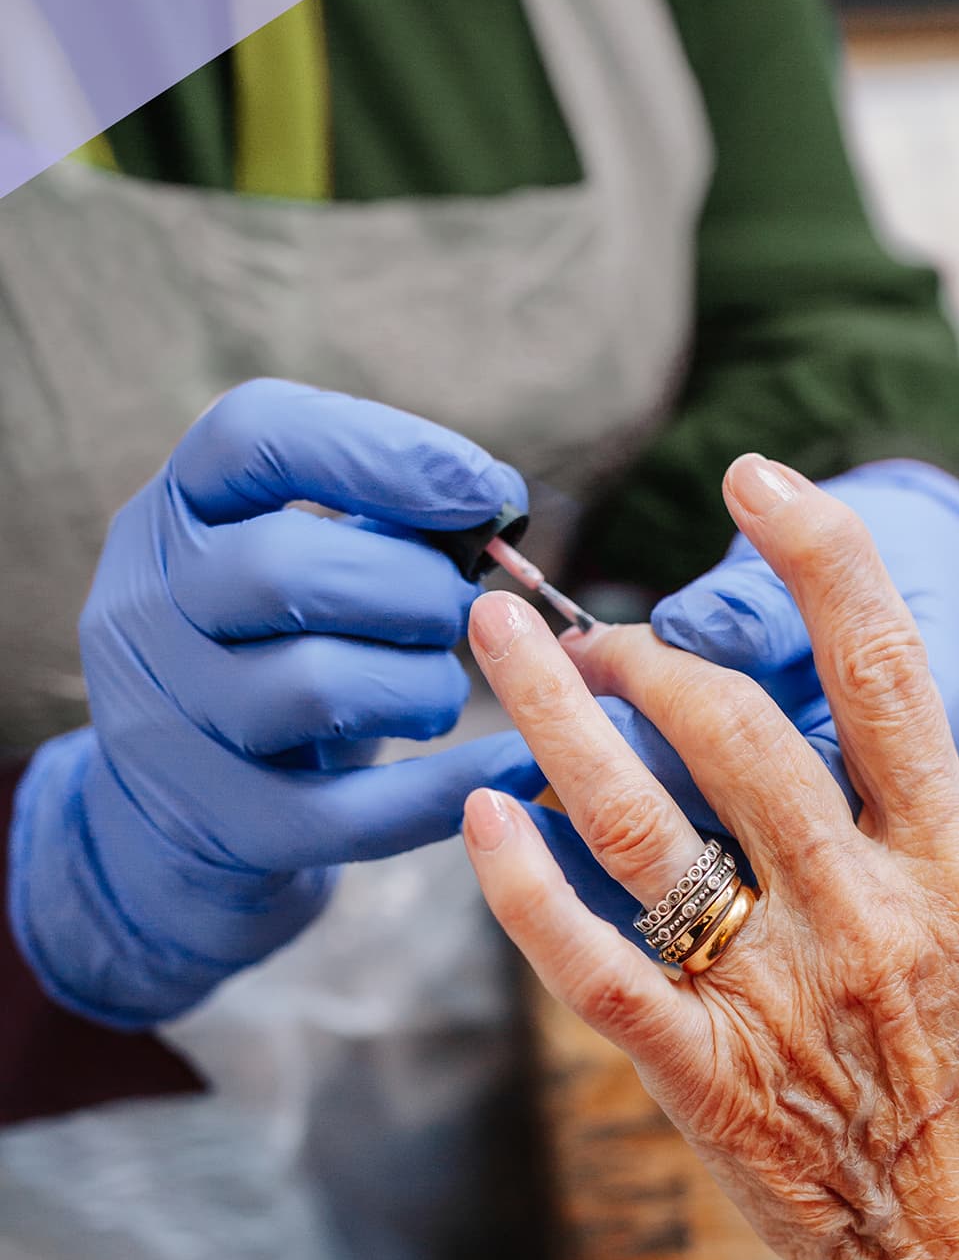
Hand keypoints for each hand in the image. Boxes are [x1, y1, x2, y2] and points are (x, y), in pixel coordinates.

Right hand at [10, 379, 536, 1027]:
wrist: (184, 805)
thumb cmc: (277, 646)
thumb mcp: (305, 558)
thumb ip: (386, 519)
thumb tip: (495, 500)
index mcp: (172, 511)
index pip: (255, 436)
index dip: (384, 451)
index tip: (485, 490)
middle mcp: (144, 607)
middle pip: (287, 570)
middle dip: (415, 587)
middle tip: (460, 609)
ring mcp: (166, 724)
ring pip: (319, 690)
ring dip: (424, 684)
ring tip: (441, 686)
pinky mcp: (218, 822)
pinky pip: (349, 813)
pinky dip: (447, 788)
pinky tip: (514, 762)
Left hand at [461, 455, 958, 1259]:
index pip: (890, 671)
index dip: (818, 553)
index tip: (756, 474)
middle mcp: (865, 917)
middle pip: (735, 731)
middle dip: (647, 646)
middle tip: (589, 618)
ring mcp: (776, 1000)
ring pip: (644, 829)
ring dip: (557, 724)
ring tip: (497, 646)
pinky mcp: (706, 1081)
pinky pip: (593, 972)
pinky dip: (524, 892)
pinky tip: (479, 815)